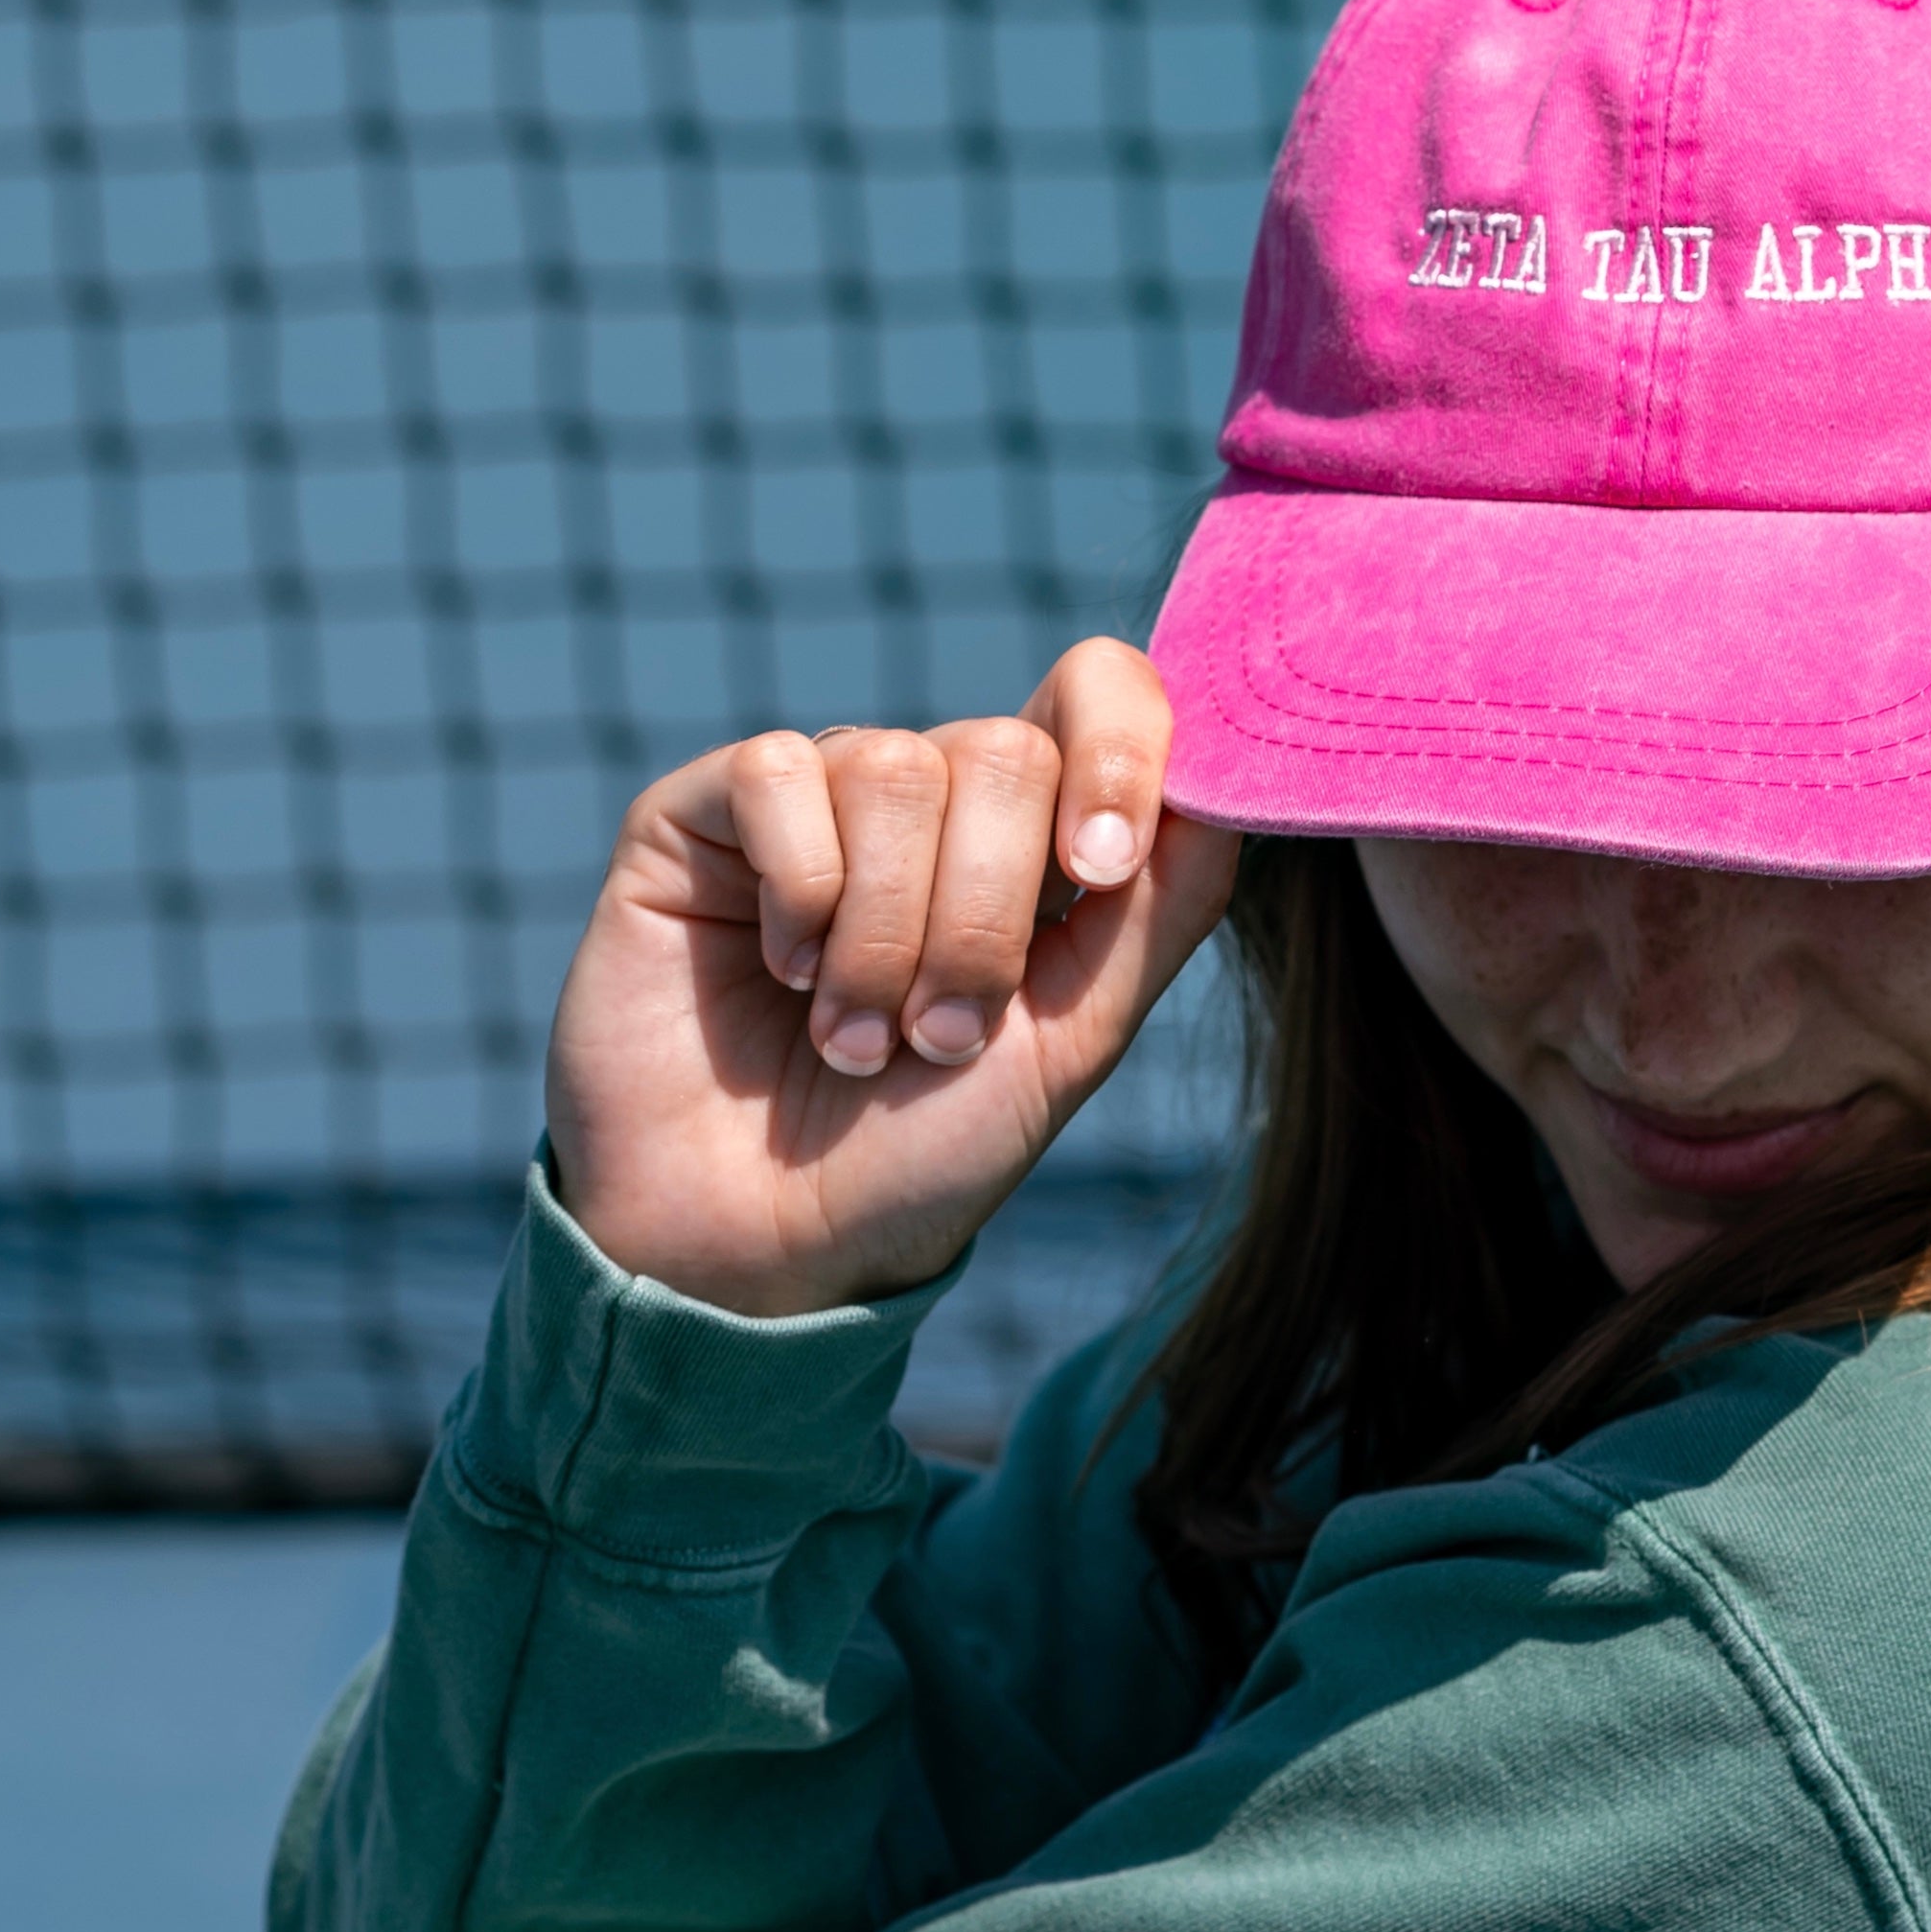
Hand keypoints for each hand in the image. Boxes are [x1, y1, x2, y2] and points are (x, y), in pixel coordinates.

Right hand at [542, 640, 1239, 1315]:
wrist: (771, 1238)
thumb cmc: (928, 1150)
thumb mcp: (1076, 1038)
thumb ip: (1161, 910)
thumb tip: (1227, 787)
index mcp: (1032, 835)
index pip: (1099, 693)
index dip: (1119, 752)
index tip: (1100, 870)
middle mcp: (928, 796)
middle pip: (1005, 751)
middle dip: (984, 919)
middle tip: (938, 1037)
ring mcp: (817, 797)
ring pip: (895, 766)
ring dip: (887, 938)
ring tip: (854, 1037)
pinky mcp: (703, 812)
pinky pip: (779, 773)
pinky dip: (800, 896)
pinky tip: (782, 973)